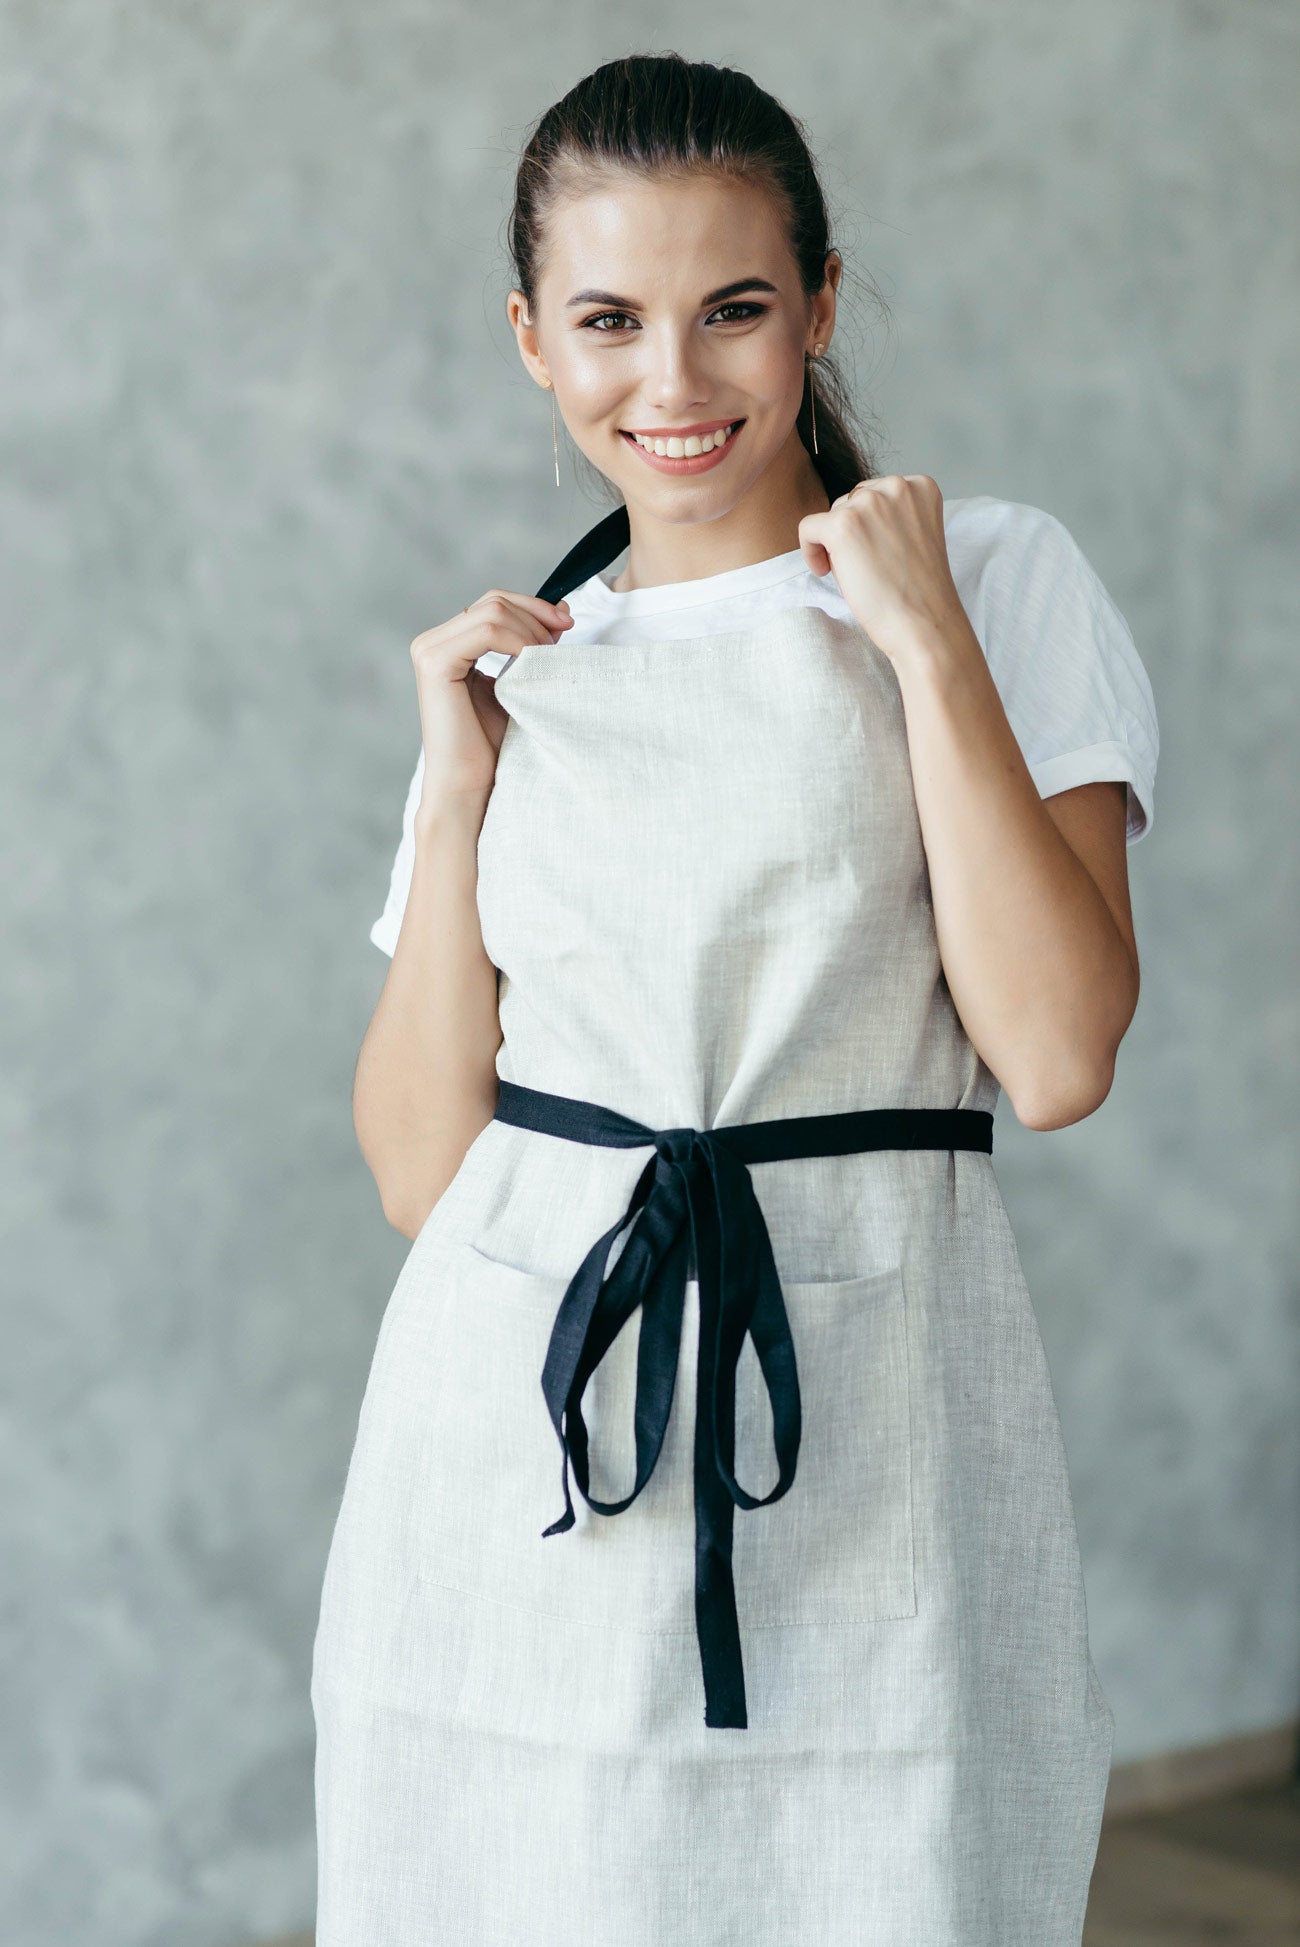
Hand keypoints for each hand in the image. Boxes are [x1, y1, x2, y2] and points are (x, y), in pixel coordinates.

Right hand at [409, 591, 571, 814]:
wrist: (471, 787)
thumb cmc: (494, 747)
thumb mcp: (520, 683)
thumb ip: (531, 645)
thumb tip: (562, 608)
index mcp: (449, 645)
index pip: (494, 604)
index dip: (534, 607)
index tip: (567, 624)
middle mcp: (433, 642)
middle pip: (494, 601)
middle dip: (536, 615)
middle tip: (562, 641)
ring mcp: (429, 650)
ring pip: (493, 610)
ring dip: (531, 629)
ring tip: (548, 657)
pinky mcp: (435, 663)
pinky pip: (487, 630)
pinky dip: (518, 639)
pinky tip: (532, 661)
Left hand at [797, 474, 967, 661]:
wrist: (925, 626)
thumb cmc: (919, 592)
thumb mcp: (914, 537)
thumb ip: (890, 517)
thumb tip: (848, 515)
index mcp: (920, 487)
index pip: (876, 494)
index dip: (869, 527)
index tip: (876, 553)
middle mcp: (897, 486)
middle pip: (852, 501)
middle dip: (852, 533)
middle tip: (867, 567)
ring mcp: (869, 503)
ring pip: (832, 515)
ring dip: (836, 544)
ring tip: (857, 573)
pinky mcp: (842, 524)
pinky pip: (808, 528)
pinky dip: (810, 551)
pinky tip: (825, 571)